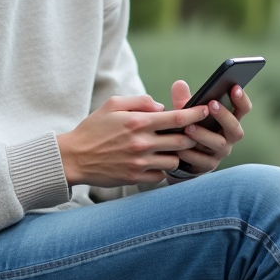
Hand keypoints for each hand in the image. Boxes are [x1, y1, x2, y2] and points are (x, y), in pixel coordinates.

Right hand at [57, 95, 210, 186]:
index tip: (206, 110)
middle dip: (190, 136)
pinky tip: (156, 162)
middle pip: (182, 141)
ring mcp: (139, 162)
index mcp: (138, 122)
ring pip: (174, 160)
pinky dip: (162, 169)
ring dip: (176, 154)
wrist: (73, 157)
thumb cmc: (93, 128)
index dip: (196, 114)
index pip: (177, 118)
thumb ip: (140, 101)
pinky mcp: (135, 177)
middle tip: (191, 133)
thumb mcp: (113, 105)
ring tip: (170, 149)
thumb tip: (161, 106)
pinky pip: (161, 175)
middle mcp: (142, 143)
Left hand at [167, 79, 252, 177]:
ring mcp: (220, 152)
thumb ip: (183, 99)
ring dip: (204, 135)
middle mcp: (229, 137)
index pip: (242, 109)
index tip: (234, 87)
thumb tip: (179, 84)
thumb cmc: (189, 127)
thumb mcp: (186, 112)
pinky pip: (203, 161)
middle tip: (211, 105)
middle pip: (235, 128)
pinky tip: (180, 149)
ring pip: (219, 144)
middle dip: (224, 116)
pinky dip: (192, 154)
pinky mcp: (209, 166)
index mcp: (229, 120)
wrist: (180, 155)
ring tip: (188, 128)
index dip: (241, 99)